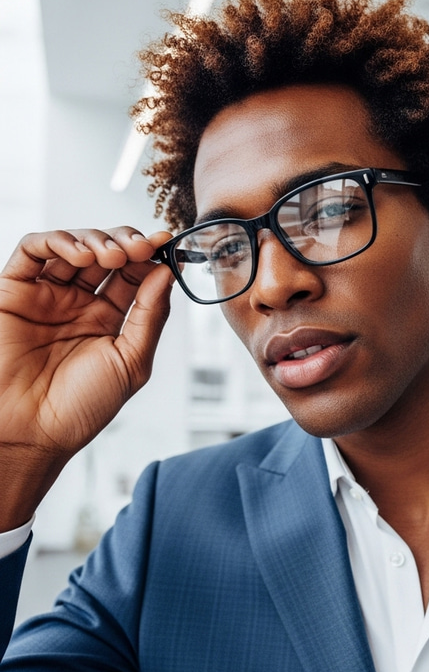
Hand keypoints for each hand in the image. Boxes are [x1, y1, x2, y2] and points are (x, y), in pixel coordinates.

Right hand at [0, 226, 174, 529]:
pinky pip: (32, 250)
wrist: (30, 431)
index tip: (170, 246)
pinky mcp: (14, 290)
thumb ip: (150, 316)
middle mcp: (80, 303)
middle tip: (144, 246)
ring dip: (99, 240)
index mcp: (111, 320)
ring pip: (75, 245)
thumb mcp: (131, 362)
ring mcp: (48, 294)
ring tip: (114, 255)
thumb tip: (167, 272)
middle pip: (109, 254)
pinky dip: (58, 241)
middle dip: (129, 243)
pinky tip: (82, 255)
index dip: (152, 258)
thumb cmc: (82, 407)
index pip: (136, 276)